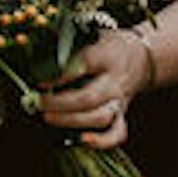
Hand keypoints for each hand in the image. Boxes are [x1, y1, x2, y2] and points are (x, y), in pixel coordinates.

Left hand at [38, 24, 155, 152]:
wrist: (140, 57)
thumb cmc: (107, 46)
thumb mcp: (91, 35)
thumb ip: (68, 46)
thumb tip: (37, 57)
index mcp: (106, 56)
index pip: (86, 63)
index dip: (61, 73)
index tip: (40, 79)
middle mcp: (114, 81)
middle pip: (89, 97)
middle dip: (60, 104)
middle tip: (39, 103)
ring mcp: (119, 101)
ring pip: (100, 117)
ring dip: (72, 121)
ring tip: (48, 118)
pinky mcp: (121, 115)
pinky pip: (117, 133)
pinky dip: (102, 141)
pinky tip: (82, 140)